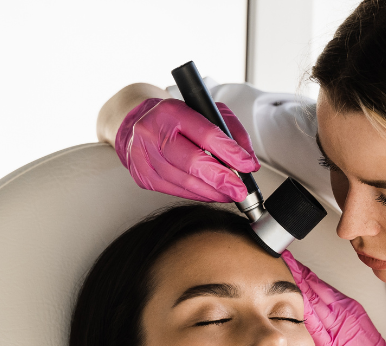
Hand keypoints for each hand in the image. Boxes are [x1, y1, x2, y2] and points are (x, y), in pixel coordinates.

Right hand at [114, 98, 259, 202]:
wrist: (136, 126)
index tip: (247, 166)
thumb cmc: (174, 119)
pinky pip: (176, 190)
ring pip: (185, 181)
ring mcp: (146, 157)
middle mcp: (154, 133)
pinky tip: (211, 194)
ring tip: (230, 194)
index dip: (229, 153)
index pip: (206, 134)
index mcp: (171, 112)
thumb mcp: (205, 112)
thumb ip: (231, 131)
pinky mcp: (144, 177)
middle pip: (192, 162)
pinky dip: (197, 194)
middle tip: (240, 190)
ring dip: (212, 192)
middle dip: (221, 179)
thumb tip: (249, 159)